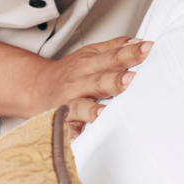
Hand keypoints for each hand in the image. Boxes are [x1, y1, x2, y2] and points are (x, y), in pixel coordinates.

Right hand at [29, 36, 152, 133]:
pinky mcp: (60, 120)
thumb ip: (113, 48)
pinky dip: (69, 136)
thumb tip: (138, 42)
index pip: (113, 56)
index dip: (130, 53)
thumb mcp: (89, 54)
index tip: (148, 49)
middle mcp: (79, 82)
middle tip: (133, 79)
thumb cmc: (69, 73)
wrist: (35, 87)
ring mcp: (69, 102)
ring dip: (92, 109)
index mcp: (88, 64)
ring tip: (104, 113)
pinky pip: (64, 129)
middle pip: (99, 80)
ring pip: (82, 106)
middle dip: (115, 80)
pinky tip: (76, 141)